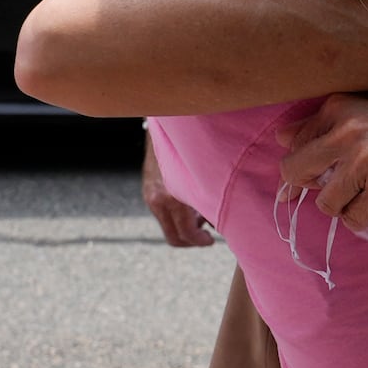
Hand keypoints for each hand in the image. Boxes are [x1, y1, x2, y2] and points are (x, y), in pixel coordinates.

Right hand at [141, 131, 213, 246]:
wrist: (168, 126)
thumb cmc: (191, 150)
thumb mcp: (204, 177)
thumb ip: (209, 202)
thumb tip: (219, 223)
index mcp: (173, 197)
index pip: (186, 233)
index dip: (201, 241)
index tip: (211, 240)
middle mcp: (158, 199)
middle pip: (174, 237)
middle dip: (192, 240)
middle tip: (207, 235)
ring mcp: (150, 196)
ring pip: (168, 226)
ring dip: (185, 226)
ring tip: (200, 213)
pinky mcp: (148, 191)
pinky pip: (164, 214)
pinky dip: (177, 215)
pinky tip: (190, 202)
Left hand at [276, 92, 367, 233]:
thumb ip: (327, 121)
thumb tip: (279, 137)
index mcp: (341, 106)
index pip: (294, 144)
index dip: (304, 166)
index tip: (321, 174)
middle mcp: (350, 130)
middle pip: (296, 173)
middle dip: (313, 186)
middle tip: (342, 187)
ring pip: (326, 203)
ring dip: (344, 206)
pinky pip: (353, 219)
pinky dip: (364, 219)